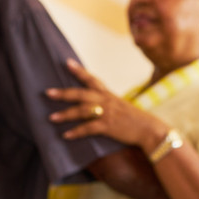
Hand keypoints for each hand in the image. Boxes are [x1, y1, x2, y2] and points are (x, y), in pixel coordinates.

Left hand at [47, 59, 168, 150]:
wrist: (150, 129)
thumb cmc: (137, 120)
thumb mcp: (123, 107)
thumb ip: (109, 104)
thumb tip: (97, 105)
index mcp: (110, 95)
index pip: (93, 80)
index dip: (80, 71)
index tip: (67, 62)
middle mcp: (107, 101)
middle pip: (81, 94)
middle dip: (64, 93)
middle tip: (48, 92)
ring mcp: (107, 113)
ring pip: (81, 111)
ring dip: (65, 114)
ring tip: (51, 117)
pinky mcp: (108, 126)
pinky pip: (88, 129)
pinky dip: (76, 132)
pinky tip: (66, 135)